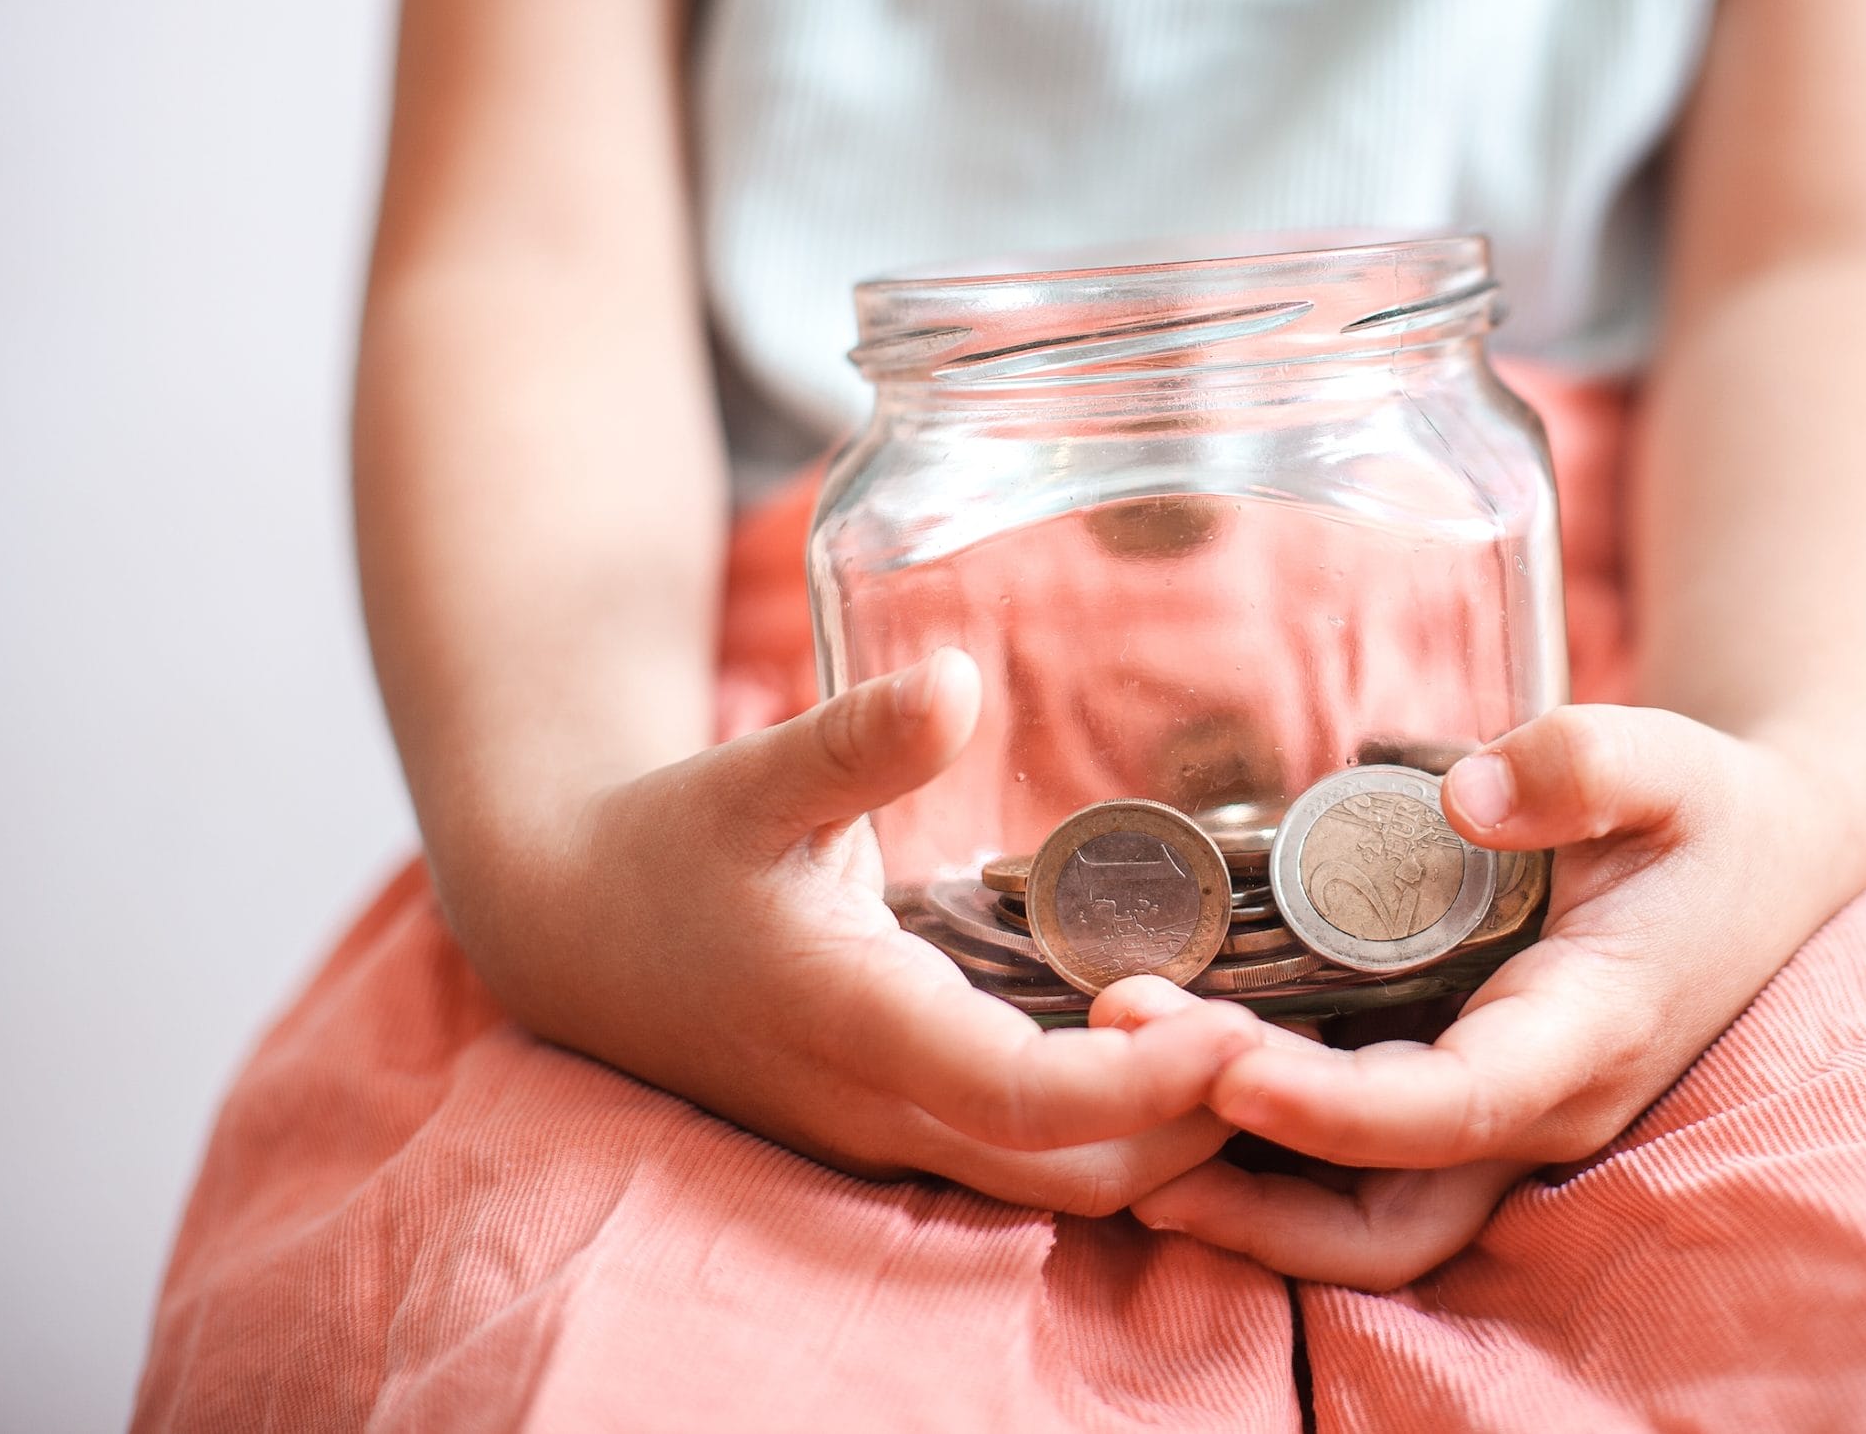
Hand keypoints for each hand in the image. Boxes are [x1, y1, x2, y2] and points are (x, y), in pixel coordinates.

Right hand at [455, 648, 1269, 1214]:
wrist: (574, 932)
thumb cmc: (669, 847)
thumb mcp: (751, 776)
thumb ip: (856, 739)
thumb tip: (957, 680)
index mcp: (850, 1025)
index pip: (1019, 1101)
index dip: (1142, 1084)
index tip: (1247, 1035)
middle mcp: (877, 1111)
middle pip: (1074, 1173)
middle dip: (1195, 1123)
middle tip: (1290, 1018)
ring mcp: (889, 1139)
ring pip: (1063, 1184)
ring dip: (1170, 1132)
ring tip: (1263, 1029)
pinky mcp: (903, 1131)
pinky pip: (1036, 1162)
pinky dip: (1124, 1127)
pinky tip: (1188, 1046)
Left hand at [1134, 705, 1859, 1286]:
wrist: (1760, 860)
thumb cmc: (1707, 811)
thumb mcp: (1669, 762)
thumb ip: (1582, 765)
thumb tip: (1469, 795)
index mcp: (1588, 1032)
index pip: (1452, 1108)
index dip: (1329, 1107)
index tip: (1216, 1062)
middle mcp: (1541, 1109)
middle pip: (1386, 1219)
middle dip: (1246, 1179)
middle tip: (1117, 1062)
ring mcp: (1500, 1121)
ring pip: (1360, 1221)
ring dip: (1235, 1185)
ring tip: (1107, 1092)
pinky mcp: (1462, 1103)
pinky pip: (1354, 1173)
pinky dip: (1260, 1152)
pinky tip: (1166, 1079)